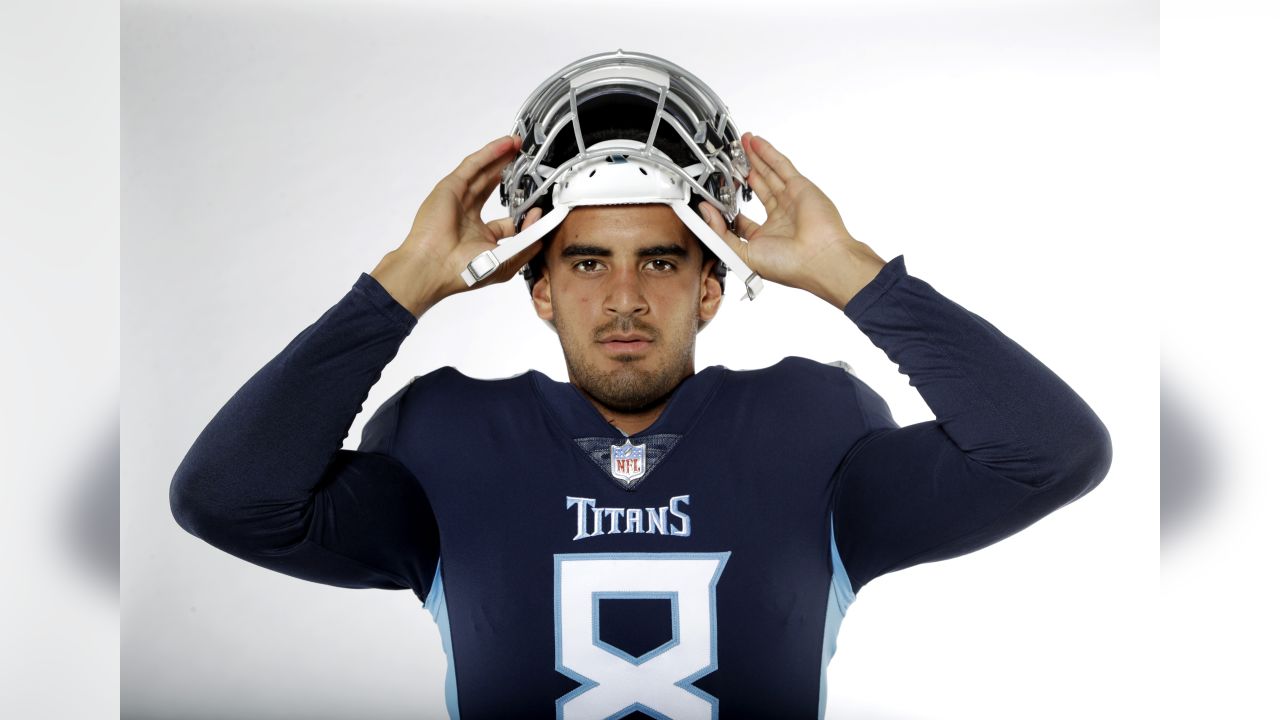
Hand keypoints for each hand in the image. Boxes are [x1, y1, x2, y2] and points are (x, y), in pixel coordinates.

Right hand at [371, 135, 543, 316]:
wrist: (434, 267)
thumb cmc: (463, 270)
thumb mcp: (507, 261)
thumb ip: (529, 243)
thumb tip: (542, 223)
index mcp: (481, 237)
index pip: (507, 220)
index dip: (525, 212)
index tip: (541, 207)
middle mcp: (469, 217)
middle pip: (493, 188)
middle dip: (509, 173)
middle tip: (526, 160)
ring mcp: (459, 200)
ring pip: (484, 172)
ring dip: (501, 157)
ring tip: (517, 144)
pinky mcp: (451, 187)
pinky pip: (474, 165)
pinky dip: (490, 153)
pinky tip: (504, 144)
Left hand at [697, 133, 886, 308]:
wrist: (820, 259)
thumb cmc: (789, 265)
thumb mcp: (743, 254)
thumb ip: (720, 234)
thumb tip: (705, 213)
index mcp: (765, 237)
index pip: (741, 218)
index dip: (727, 206)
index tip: (712, 198)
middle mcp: (779, 217)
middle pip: (756, 188)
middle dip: (742, 173)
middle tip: (729, 160)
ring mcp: (790, 200)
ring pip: (768, 173)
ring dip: (754, 158)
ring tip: (740, 144)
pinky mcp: (800, 187)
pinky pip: (780, 165)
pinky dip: (767, 153)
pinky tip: (756, 143)